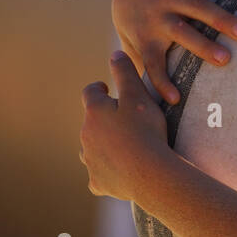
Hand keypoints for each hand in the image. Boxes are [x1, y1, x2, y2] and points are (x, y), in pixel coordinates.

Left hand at [79, 51, 169, 200]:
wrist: (150, 175)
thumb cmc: (145, 132)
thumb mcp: (138, 96)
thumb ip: (125, 73)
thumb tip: (115, 54)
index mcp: (94, 111)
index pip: (90, 92)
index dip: (99, 89)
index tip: (107, 89)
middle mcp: (85, 135)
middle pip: (91, 122)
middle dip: (104, 119)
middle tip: (126, 120)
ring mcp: (90, 160)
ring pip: (92, 148)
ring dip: (104, 144)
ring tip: (124, 146)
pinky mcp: (97, 182)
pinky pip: (99, 174)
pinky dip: (107, 171)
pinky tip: (121, 172)